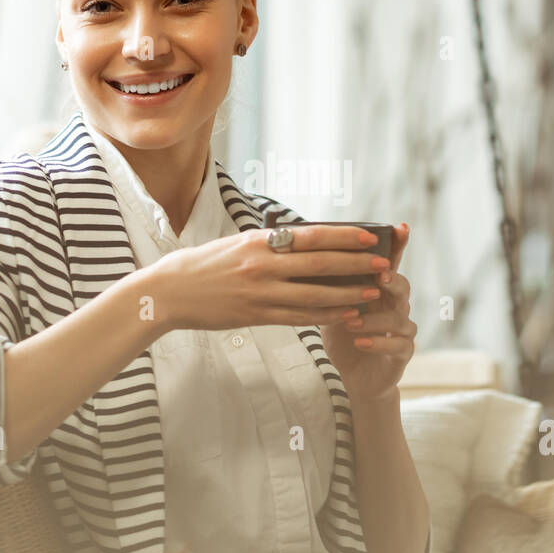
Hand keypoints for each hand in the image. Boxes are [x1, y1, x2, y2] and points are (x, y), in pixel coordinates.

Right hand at [147, 225, 390, 332]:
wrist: (169, 293)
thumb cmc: (204, 264)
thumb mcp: (237, 244)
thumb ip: (271, 244)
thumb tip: (307, 242)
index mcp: (260, 241)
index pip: (312, 236)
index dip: (345, 238)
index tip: (370, 238)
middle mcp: (263, 265)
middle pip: (321, 265)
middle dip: (356, 266)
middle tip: (384, 265)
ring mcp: (260, 293)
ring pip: (315, 294)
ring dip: (348, 294)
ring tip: (373, 294)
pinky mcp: (256, 316)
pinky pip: (299, 316)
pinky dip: (325, 315)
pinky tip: (345, 314)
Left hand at [319, 223, 415, 402]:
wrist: (351, 375)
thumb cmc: (341, 336)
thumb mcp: (332, 306)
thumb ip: (330, 283)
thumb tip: (305, 254)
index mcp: (379, 290)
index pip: (390, 263)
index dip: (398, 245)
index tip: (400, 227)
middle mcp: (395, 306)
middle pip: (402, 286)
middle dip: (392, 279)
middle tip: (379, 276)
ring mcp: (401, 330)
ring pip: (400, 317)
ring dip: (375, 317)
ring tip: (352, 321)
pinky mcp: (402, 353)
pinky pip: (399, 345)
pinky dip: (378, 342)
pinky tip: (359, 342)